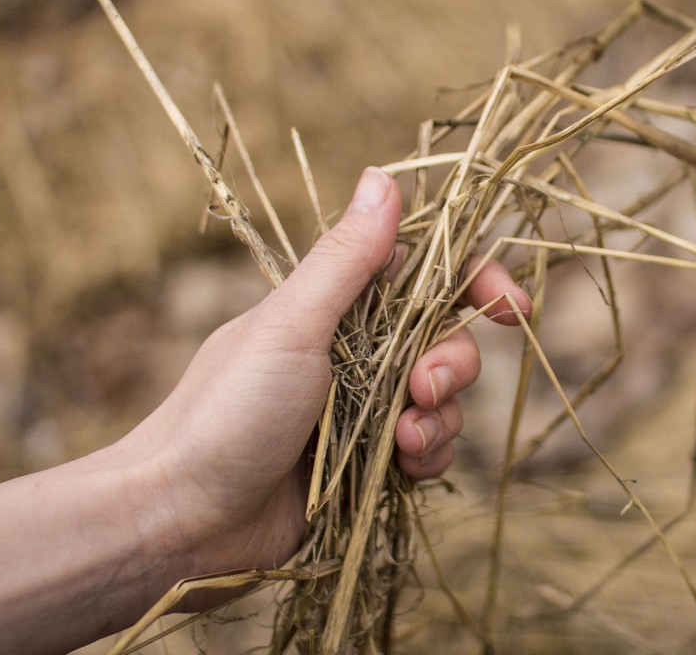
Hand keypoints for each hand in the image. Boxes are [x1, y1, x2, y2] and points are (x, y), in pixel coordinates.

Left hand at [124, 167, 530, 578]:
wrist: (182, 519)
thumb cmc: (225, 411)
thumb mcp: (292, 326)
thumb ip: (346, 258)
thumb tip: (383, 175)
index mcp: (335, 304)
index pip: (424, 273)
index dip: (475, 282)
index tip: (512, 309)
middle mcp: (356, 351)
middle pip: (446, 337)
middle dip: (453, 362)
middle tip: (425, 386)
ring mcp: (363, 409)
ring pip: (442, 398)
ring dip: (438, 418)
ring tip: (401, 441)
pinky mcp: (367, 463)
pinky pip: (427, 450)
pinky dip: (427, 457)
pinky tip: (401, 468)